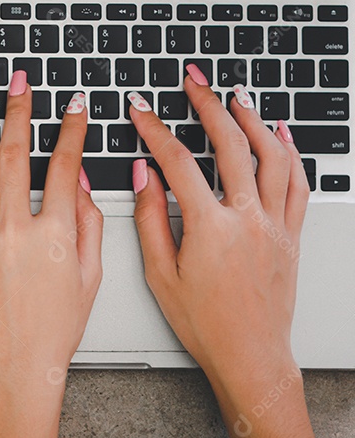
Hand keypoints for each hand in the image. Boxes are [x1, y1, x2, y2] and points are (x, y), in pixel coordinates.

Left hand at [0, 73, 101, 437]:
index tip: (74, 104)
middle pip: (14, 155)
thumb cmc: (56, 331)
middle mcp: (15, 231)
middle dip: (17, 110)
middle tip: (17, 83)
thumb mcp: (91, 277)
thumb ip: (87, 224)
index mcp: (55, 235)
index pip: (64, 165)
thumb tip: (78, 182)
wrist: (18, 371)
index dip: (71, 129)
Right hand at [128, 66, 330, 437]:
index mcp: (209, 228)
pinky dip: (289, 152)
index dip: (153, 128)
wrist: (250, 355)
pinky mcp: (291, 235)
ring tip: (235, 96)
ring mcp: (274, 225)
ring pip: (270, 156)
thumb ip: (150, 218)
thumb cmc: (203, 323)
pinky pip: (297, 183)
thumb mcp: (159, 273)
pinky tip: (279, 134)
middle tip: (192, 83)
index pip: (176, 161)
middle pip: (229, 144)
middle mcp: (247, 219)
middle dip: (207, 105)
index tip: (140, 109)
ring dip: (252, 119)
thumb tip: (143, 175)